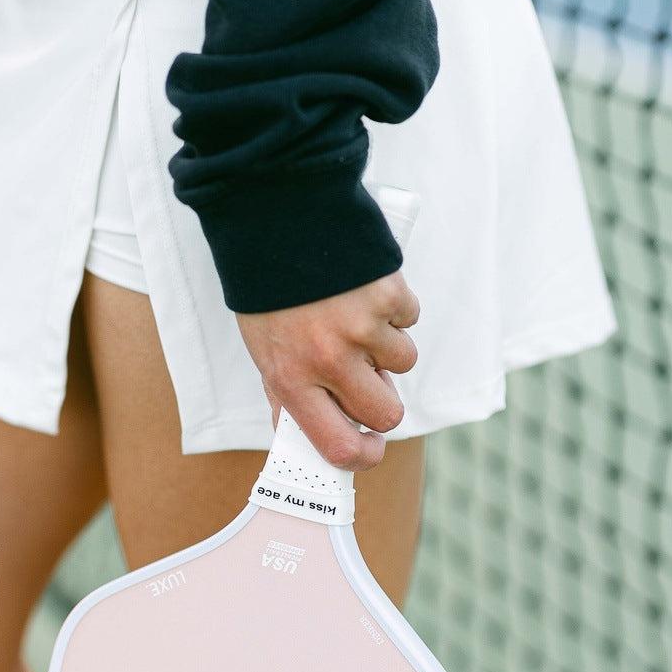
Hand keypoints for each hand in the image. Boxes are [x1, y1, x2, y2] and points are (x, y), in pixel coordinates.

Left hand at [236, 270, 419, 470]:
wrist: (273, 214)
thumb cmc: (266, 288)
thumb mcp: (263, 347)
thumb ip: (286, 391)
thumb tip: (303, 433)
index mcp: (292, 380)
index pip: (338, 446)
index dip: (363, 456)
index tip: (372, 448)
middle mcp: (328, 360)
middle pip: (386, 412)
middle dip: (384, 398)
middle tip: (370, 376)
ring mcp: (362, 327)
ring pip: (403, 362)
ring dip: (388, 345)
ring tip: (356, 316)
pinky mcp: (387, 294)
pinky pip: (408, 318)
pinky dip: (394, 307)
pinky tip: (363, 289)